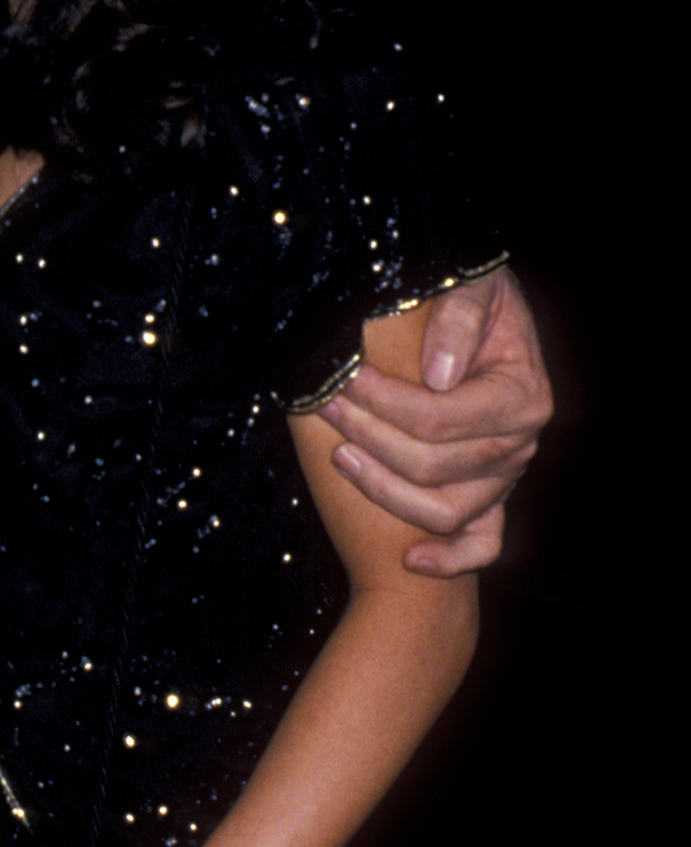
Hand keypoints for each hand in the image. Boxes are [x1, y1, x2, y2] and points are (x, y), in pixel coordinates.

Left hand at [318, 266, 551, 575]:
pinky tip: (412, 561)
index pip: (438, 418)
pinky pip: (482, 543)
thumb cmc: (476, 296)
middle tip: (324, 406)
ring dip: (383, 490)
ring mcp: (505, 476)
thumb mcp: (475, 286)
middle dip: (367, 438)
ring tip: (338, 456)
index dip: (382, 403)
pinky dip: (452, 559)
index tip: (342, 380)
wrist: (491, 313)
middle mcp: (519, 444)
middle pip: (432, 467)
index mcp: (521, 397)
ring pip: (443, 511)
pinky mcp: (492, 495)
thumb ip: (459, 319)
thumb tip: (437, 376)